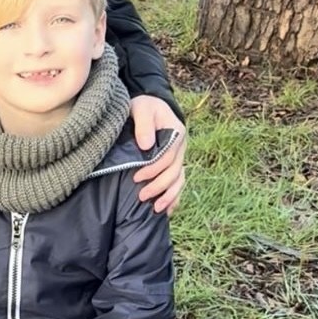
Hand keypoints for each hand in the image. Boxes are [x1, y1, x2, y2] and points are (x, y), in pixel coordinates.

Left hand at [130, 95, 186, 214]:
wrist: (148, 107)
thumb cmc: (143, 107)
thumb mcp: (142, 108)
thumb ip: (143, 124)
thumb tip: (146, 146)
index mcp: (176, 133)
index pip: (168, 157)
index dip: (154, 169)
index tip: (136, 177)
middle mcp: (181, 147)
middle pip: (174, 172)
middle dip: (159, 186)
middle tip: (141, 196)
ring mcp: (179, 158)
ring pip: (179, 181)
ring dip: (169, 196)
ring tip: (156, 209)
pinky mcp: (174, 165)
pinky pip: (178, 184)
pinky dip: (174, 198)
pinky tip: (167, 211)